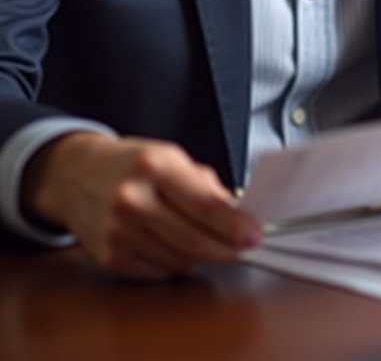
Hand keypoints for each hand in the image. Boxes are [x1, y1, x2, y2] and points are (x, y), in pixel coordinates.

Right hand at [22, 131, 261, 279]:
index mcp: (155, 166)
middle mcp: (133, 200)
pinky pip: (157, 272)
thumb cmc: (132, 164)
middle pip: (193, 240)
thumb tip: (237, 215)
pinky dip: (176, 265)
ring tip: (212, 244)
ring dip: (203, 257)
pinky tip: (179, 249)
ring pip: (178, 261)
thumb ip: (205, 186)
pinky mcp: (108, 257)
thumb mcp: (172, 157)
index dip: (235, 225)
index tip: (254, 234)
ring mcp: (117, 232)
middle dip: (226, 249)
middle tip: (244, 248)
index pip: (205, 205)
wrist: (77, 175)